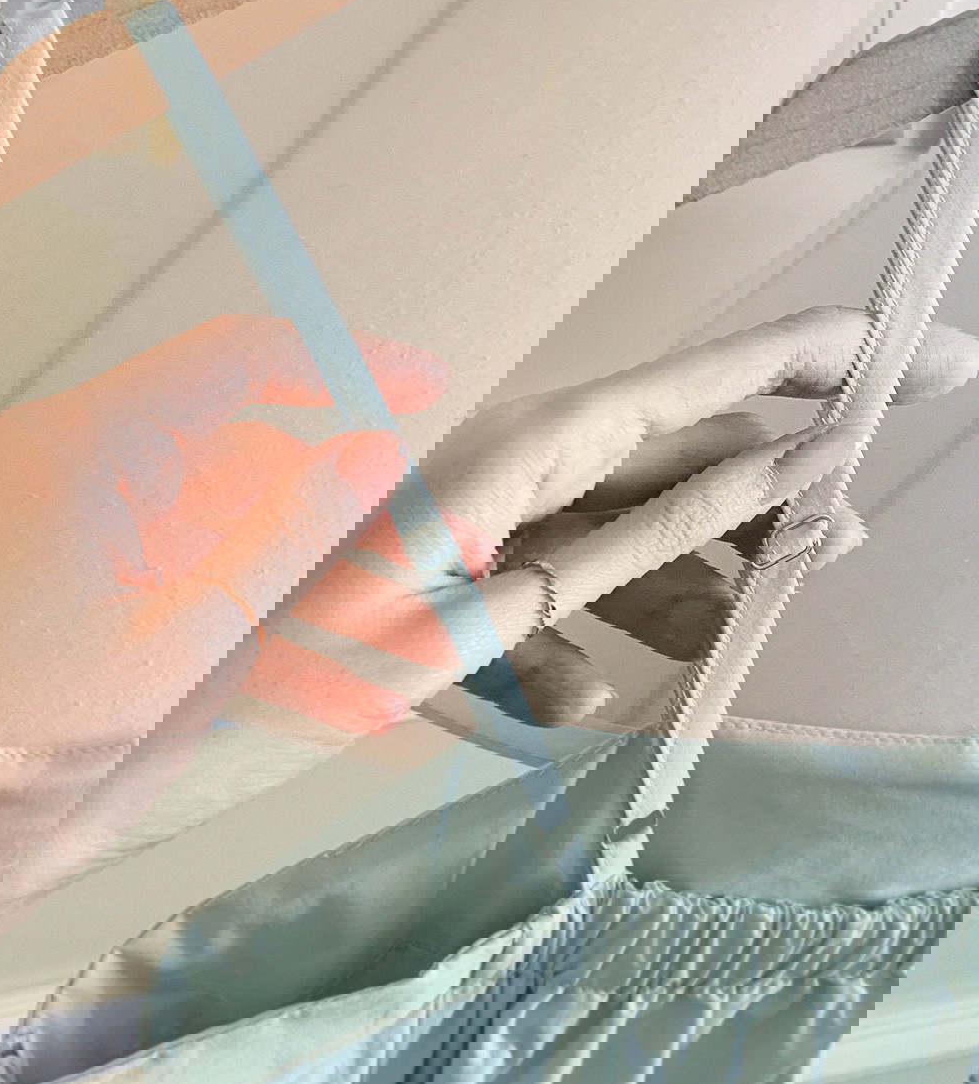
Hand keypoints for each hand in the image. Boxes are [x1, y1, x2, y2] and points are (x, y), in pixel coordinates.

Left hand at [288, 311, 978, 736]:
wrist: (181, 724)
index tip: (900, 358)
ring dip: (700, 574)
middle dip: (772, 485)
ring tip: (764, 615)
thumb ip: (626, 559)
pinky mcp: (459, 568)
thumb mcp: (484, 624)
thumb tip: (750, 500)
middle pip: (678, 454)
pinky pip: (569, 580)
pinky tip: (633, 675)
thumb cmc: (307, 675)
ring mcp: (484, 512)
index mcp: (524, 452)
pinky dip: (614, 623)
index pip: (698, 393)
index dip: (804, 372)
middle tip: (858, 523)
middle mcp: (511, 461)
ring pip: (633, 524)